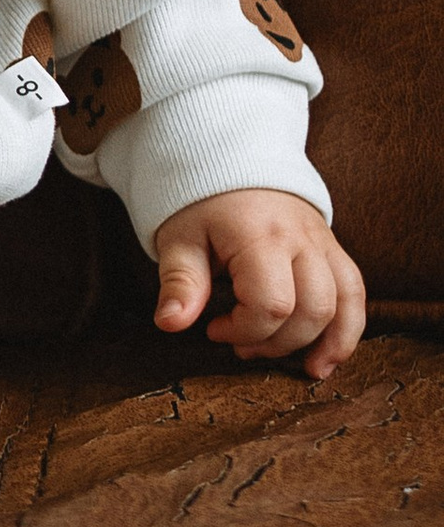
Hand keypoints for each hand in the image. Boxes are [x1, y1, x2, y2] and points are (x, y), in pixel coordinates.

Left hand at [152, 189, 365, 379]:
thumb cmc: (200, 202)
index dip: (243, 330)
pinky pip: (355, 291)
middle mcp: (301, 240)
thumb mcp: (179, 238)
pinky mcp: (332, 248)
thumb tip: (171, 323)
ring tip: (302, 368)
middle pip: (312, 310)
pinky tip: (330, 357)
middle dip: (278, 342)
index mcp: (260, 236)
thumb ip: (180, 281)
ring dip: (324, 343)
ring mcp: (323, 243)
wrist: (229, 158)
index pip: (270, 305)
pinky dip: (349, 328)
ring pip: (343, 304)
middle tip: (241, 345)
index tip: (213, 328)